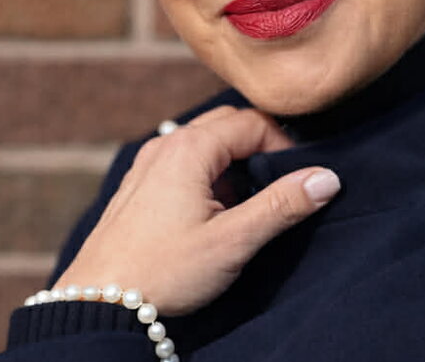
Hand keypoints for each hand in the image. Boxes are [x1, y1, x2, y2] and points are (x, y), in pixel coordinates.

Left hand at [53, 106, 341, 315]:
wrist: (97, 302)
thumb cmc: (164, 271)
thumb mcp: (233, 240)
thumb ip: (282, 205)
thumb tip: (327, 177)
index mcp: (189, 148)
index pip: (253, 122)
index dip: (283, 146)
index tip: (299, 179)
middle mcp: (165, 144)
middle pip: (228, 123)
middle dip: (260, 146)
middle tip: (280, 185)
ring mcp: (148, 163)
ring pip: (205, 142)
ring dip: (234, 162)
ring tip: (249, 204)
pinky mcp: (139, 185)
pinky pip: (184, 161)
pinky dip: (209, 174)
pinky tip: (214, 213)